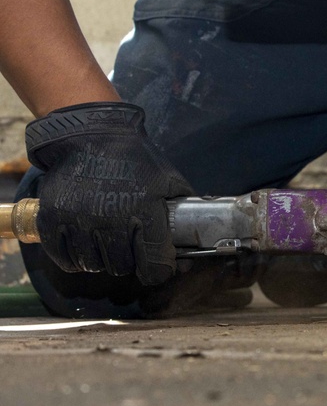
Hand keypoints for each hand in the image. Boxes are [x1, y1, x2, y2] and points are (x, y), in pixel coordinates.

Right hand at [25, 102, 193, 284]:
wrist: (89, 135)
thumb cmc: (133, 158)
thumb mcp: (167, 179)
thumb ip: (182, 209)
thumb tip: (195, 240)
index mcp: (145, 212)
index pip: (154, 265)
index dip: (160, 271)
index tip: (159, 267)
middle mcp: (111, 220)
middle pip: (122, 268)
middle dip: (130, 263)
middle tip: (130, 249)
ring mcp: (79, 221)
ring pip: (93, 266)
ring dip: (101, 261)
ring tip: (106, 244)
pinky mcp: (53, 219)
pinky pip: (65, 258)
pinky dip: (74, 258)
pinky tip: (84, 246)